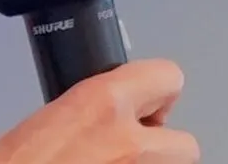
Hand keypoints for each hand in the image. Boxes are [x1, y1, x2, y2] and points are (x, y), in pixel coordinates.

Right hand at [0, 59, 197, 163]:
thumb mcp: (42, 122)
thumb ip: (80, 113)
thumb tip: (93, 118)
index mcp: (103, 105)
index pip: (168, 77)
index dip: (157, 91)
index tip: (144, 101)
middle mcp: (130, 146)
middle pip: (186, 144)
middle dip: (159, 147)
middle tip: (126, 150)